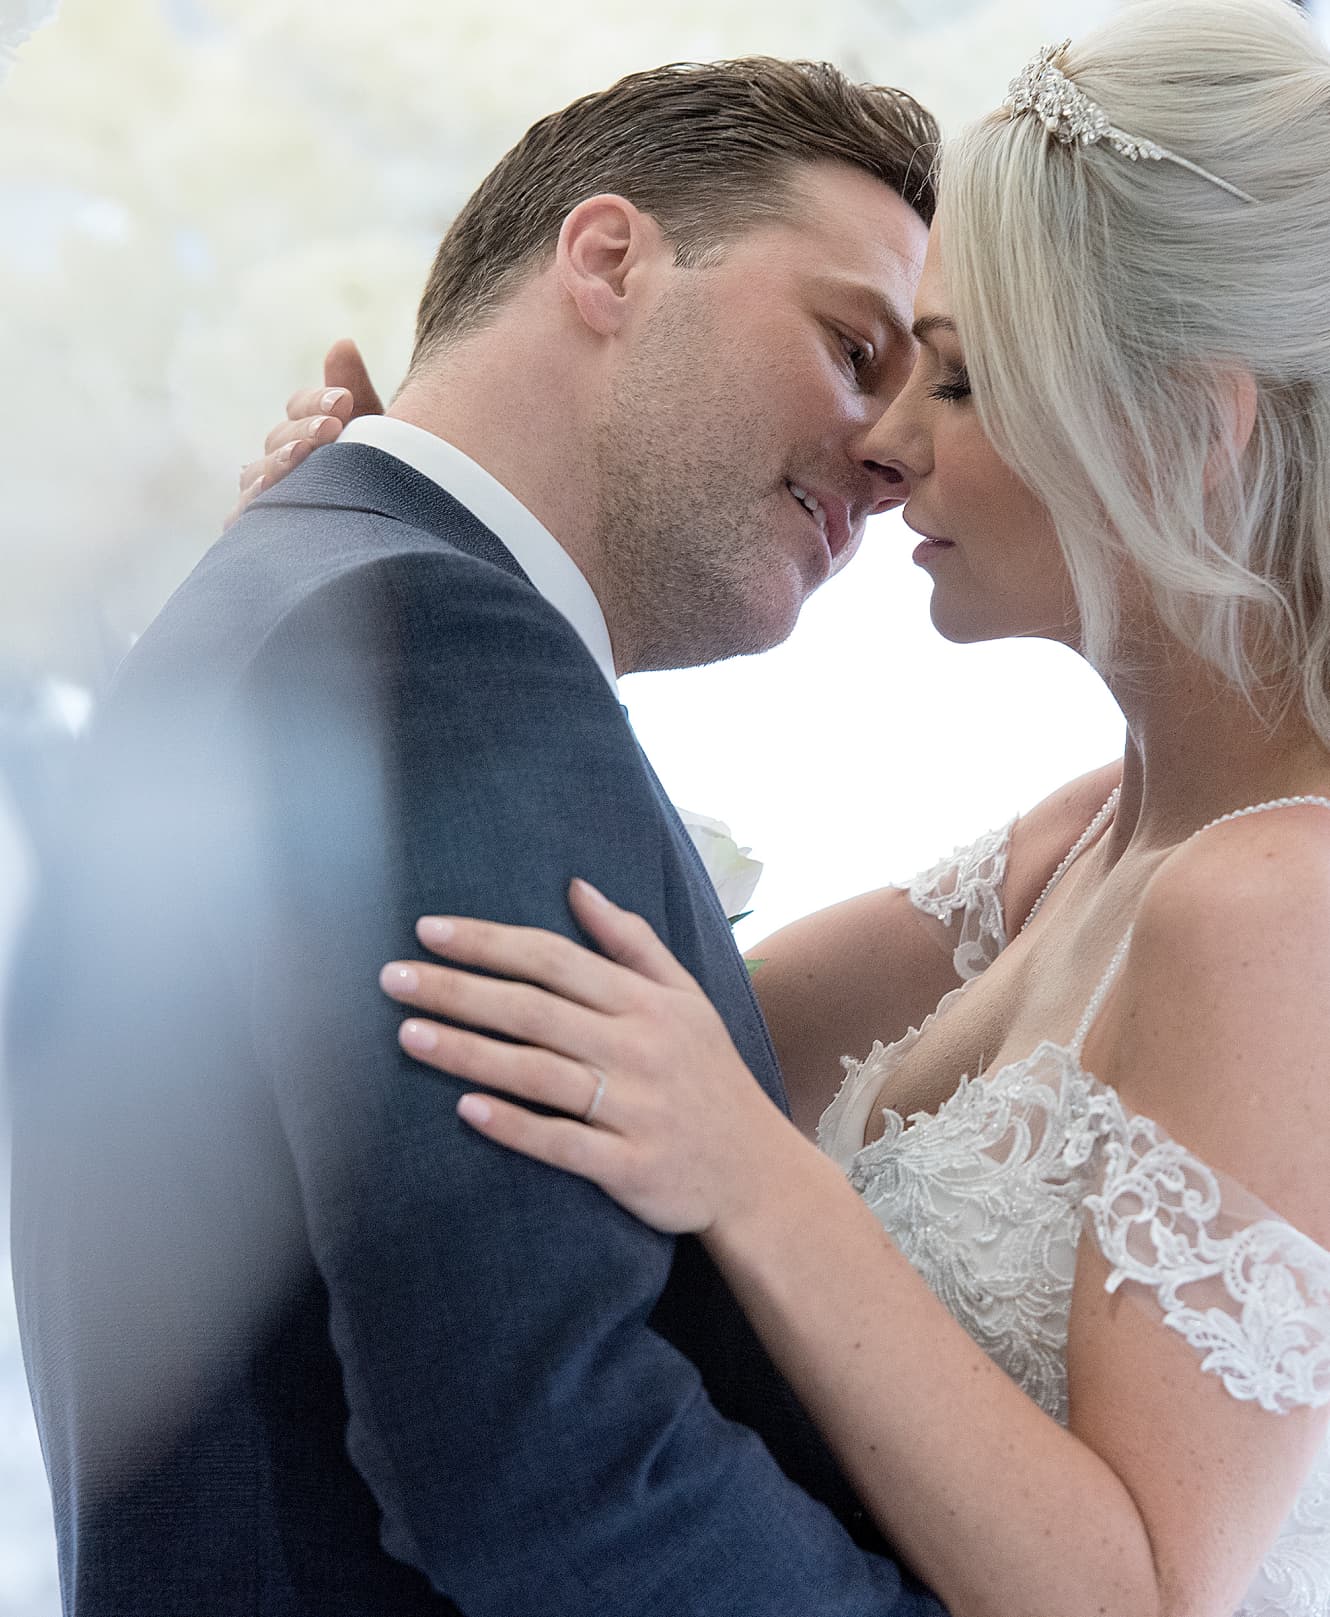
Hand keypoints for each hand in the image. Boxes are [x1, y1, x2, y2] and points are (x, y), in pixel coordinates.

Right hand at [226, 339, 384, 527]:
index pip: (299, 407)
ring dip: (277, 462)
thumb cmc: (383, 475)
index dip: (317, 402)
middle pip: (279, 437)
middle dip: (304, 430)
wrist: (394, 527)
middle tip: (332, 429)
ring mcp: (270, 491)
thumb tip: (342, 343)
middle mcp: (284, 456)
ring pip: (258, 472)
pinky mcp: (262, 526)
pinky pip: (246, 514)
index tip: (344, 402)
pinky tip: (265, 494)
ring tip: (301, 457)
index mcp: (309, 429)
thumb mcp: (375, 432)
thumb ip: (354, 389)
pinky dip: (250, 504)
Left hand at [378, 879, 796, 1234]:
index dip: (490, 942)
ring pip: (539, 1072)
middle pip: (534, 1010)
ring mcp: (637, 1109)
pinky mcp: (632, 1166)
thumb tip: (577, 886)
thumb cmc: (708, 1076)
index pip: (555, 959)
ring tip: (407, 1036)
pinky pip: (564, 1143)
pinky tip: (465, 1111)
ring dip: (469, 1052)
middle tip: (392, 978)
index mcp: (647, 1002)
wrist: (756, 1173)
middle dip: (459, 990)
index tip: (428, 930)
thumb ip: (631, 943)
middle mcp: (640, 1048)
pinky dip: (515, 1125)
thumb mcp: (688, 999)